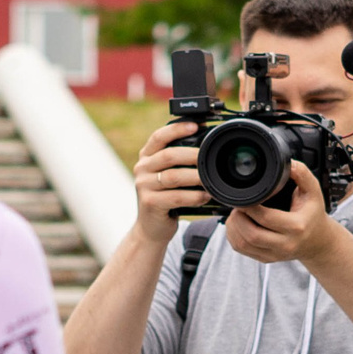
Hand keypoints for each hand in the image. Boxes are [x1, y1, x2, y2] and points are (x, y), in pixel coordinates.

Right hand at [133, 120, 208, 240]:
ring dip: (195, 177)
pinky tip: (205, 196)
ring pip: (173, 176)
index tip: (196, 126)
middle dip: (192, 155)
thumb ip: (178, 162)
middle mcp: (142, 168)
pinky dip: (194, 196)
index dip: (176, 129)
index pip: (159, 136)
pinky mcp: (149, 203)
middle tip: (209, 157)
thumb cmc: (165, 198)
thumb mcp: (167, 176)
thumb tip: (206, 148)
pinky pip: (175, 197)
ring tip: (210, 179)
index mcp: (146, 157)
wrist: (151, 227)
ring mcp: (143, 186)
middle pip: (168, 156)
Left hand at [223, 161, 336, 266]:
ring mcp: (275, 254)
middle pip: (251, 235)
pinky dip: (234, 236)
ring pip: (243, 244)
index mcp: (297, 227)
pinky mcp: (266, 259)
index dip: (250, 206)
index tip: (245, 197)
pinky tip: (238, 225)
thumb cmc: (313, 214)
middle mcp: (286, 244)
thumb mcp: (313, 191)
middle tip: (238, 205)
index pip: (265, 218)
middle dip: (239, 217)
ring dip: (234, 227)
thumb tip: (287, 162)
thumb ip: (302, 174)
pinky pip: (242, 250)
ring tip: (237, 214)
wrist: (317, 240)